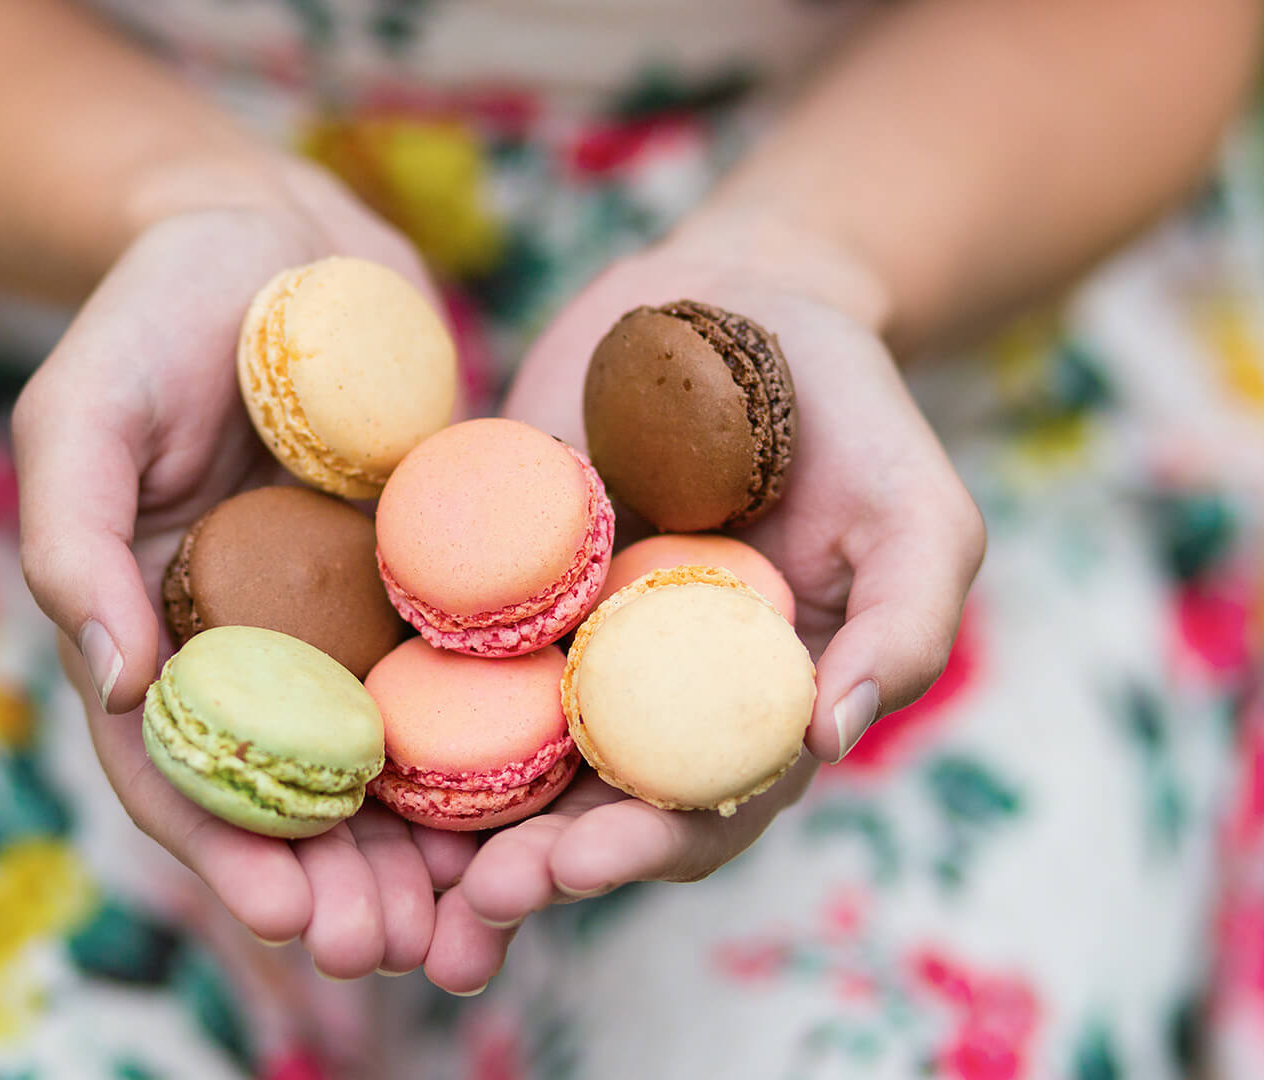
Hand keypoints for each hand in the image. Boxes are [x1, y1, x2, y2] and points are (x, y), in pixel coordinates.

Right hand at [14, 167, 478, 976]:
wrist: (273, 231)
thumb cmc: (150, 312)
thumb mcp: (77, 415)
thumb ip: (72, 545)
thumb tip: (113, 687)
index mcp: (157, 631)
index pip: (182, 771)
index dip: (230, 854)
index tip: (290, 918)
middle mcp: (256, 645)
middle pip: (295, 793)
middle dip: (339, 883)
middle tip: (395, 949)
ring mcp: (345, 617)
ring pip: (389, 758)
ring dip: (422, 848)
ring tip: (472, 919)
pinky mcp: (431, 574)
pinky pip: (466, 672)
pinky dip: (496, 744)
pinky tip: (542, 800)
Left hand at [424, 225, 984, 991]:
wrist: (737, 297)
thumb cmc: (851, 414)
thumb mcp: (920, 514)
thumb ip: (904, 626)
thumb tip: (827, 739)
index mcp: (743, 711)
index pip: (693, 811)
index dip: (638, 849)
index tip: (579, 864)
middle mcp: (643, 698)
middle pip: (580, 807)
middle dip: (526, 866)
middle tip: (469, 901)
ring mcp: (559, 643)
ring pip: (497, 757)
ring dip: (448, 830)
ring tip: (394, 879)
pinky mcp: (485, 580)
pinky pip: (431, 652)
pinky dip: (393, 709)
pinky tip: (344, 744)